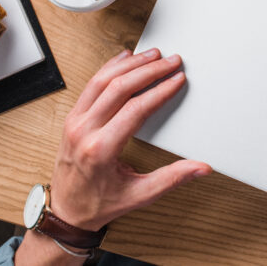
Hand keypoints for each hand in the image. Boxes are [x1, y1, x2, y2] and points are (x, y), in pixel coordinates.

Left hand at [46, 49, 210, 230]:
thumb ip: (172, 179)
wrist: (66, 212)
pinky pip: (90, 86)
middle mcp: (84, 132)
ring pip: (102, 81)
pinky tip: (124, 59)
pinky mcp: (72, 119)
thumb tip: (201, 168)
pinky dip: (109, 68)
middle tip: (171, 61)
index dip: (160, 90)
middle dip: (149, 70)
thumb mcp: (139, 195)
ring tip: (152, 54)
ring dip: (130, 64)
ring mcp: (74, 123)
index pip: (135, 109)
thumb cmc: (98, 204)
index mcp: (101, 150)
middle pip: (119, 88)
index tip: (177, 79)